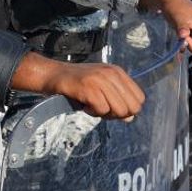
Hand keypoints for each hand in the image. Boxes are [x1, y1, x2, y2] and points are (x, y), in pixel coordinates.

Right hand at [11, 52, 143, 118]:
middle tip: (101, 108)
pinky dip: (92, 113)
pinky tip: (84, 104)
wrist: (52, 74)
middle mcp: (112, 74)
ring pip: (120, 110)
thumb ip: (117, 100)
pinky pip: (102, 110)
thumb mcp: (101, 87)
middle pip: (132, 107)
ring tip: (91, 106)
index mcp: (118, 72)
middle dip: (118, 114)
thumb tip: (130, 118)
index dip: (127, 109)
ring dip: (105, 114)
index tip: (110, 106)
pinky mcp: (89, 88)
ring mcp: (101, 80)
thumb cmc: (76, 83)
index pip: (139, 99)